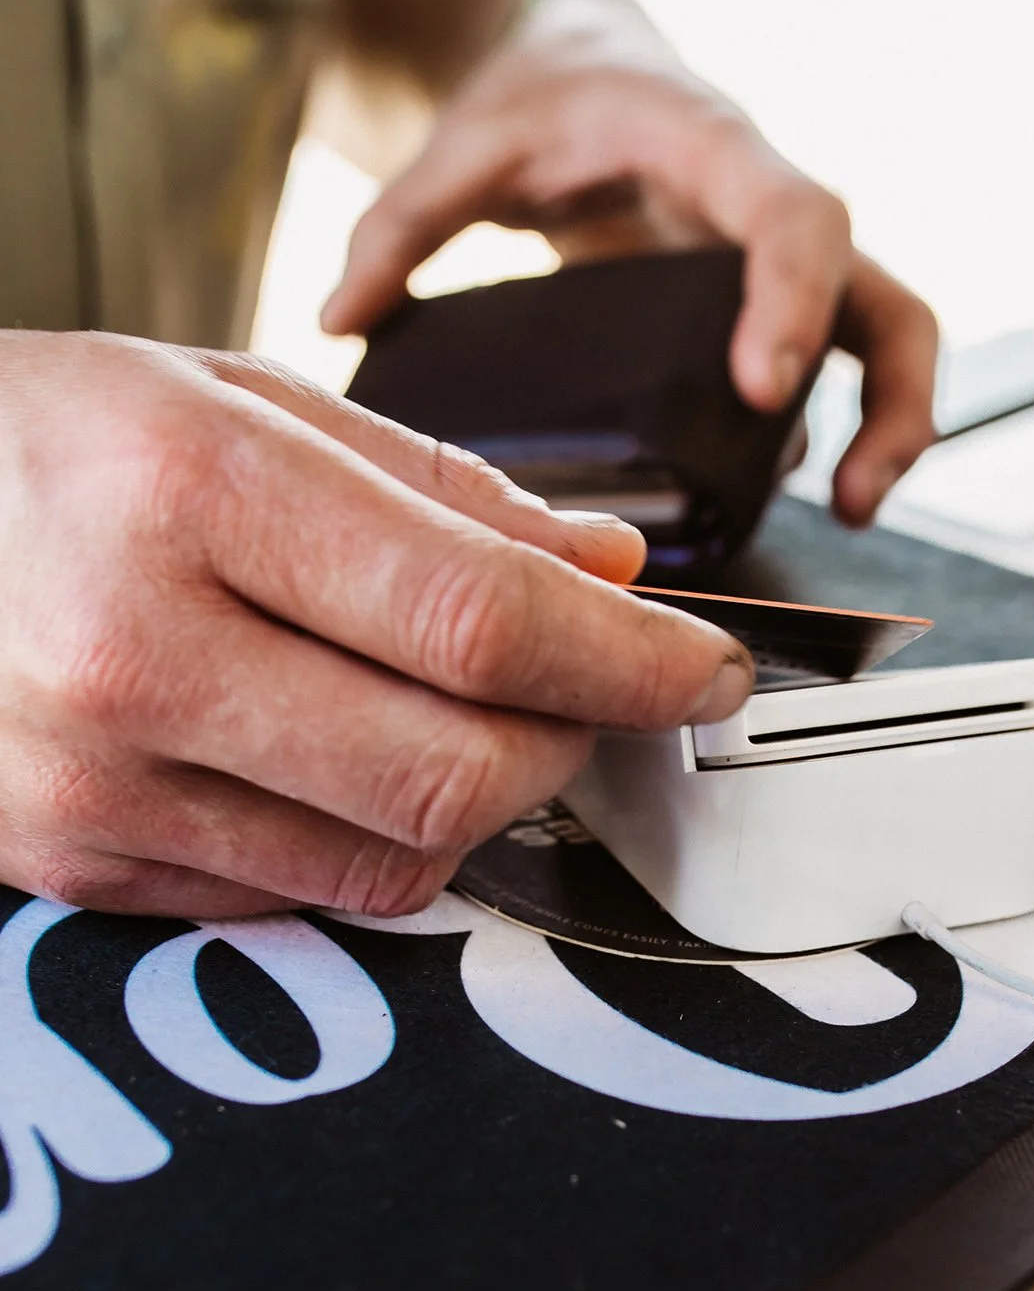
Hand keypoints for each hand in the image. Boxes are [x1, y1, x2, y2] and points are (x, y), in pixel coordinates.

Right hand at [0, 331, 752, 918]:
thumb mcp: (242, 398)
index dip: (633, 658)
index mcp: (190, 488)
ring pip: (399, 853)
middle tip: (595, 687)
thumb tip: (612, 574)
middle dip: (575, 737)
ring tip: (469, 710)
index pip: (482, 615)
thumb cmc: (54, 439)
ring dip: (488, 795)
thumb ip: (444, 490)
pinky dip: (377, 834)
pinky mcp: (71, 863)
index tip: (710, 667)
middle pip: (461, 765)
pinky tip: (348, 753)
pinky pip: (302, 892)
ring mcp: (92, 779)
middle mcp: (132, 648)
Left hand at [319, 0, 936, 527]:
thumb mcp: (467, 139)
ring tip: (849, 507)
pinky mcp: (773, 307)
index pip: (792, 218)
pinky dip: (829, 430)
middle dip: (893, 399)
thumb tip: (342, 317)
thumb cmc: (550, 92)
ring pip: (887, 340)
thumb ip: (400, 224)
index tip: (762, 385)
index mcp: (709, 149)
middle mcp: (768, 212)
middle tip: (856, 491)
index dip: (794, 300)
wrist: (597, 61)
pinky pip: (836, 368)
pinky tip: (784, 488)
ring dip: (887, 427)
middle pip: (887, 299)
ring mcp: (783, 267)